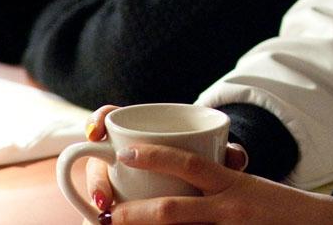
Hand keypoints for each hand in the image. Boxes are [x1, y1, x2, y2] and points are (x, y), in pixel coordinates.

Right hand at [82, 106, 251, 216]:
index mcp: (143, 131)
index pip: (110, 117)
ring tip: (104, 216)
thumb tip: (237, 159)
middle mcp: (122, 153)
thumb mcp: (217, 157)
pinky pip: (104, 210)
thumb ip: (227, 155)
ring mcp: (117, 177)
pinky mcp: (118, 200)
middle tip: (104, 200)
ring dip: (96, 203)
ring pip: (98, 188)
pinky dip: (101, 218)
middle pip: (96, 160)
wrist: (205, 188)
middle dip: (95, 180)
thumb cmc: (208, 163)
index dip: (98, 121)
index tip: (96, 134)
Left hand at [97, 143, 332, 224]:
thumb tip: (165, 172)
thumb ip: (210, 181)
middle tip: (107, 214)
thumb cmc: (273, 205)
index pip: (189, 164)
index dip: (156, 157)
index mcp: (231, 182)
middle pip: (171, 212)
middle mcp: (229, 207)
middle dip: (132, 215)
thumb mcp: (243, 184)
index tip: (127, 155)